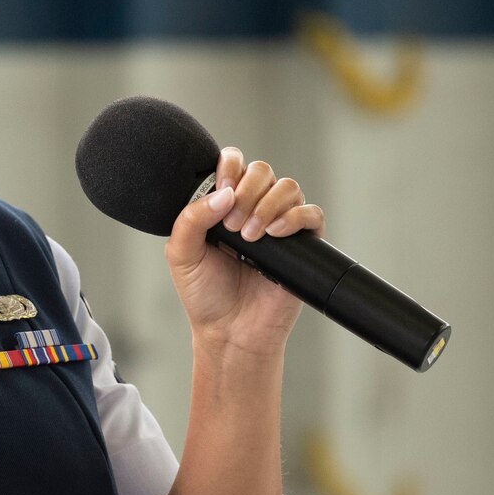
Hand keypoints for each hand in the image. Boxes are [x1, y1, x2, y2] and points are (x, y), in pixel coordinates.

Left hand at [165, 147, 324, 357]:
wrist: (230, 331)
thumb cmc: (205, 295)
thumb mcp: (182, 254)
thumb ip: (191, 218)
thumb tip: (223, 194)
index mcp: (224, 203)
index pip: (234, 163)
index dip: (229, 167)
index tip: (221, 190)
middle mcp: (254, 207)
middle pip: (262, 170)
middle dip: (246, 191)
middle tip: (232, 225)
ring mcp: (280, 223)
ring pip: (287, 187)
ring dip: (267, 205)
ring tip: (250, 237)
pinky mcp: (303, 243)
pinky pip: (311, 213)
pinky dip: (295, 217)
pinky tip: (276, 233)